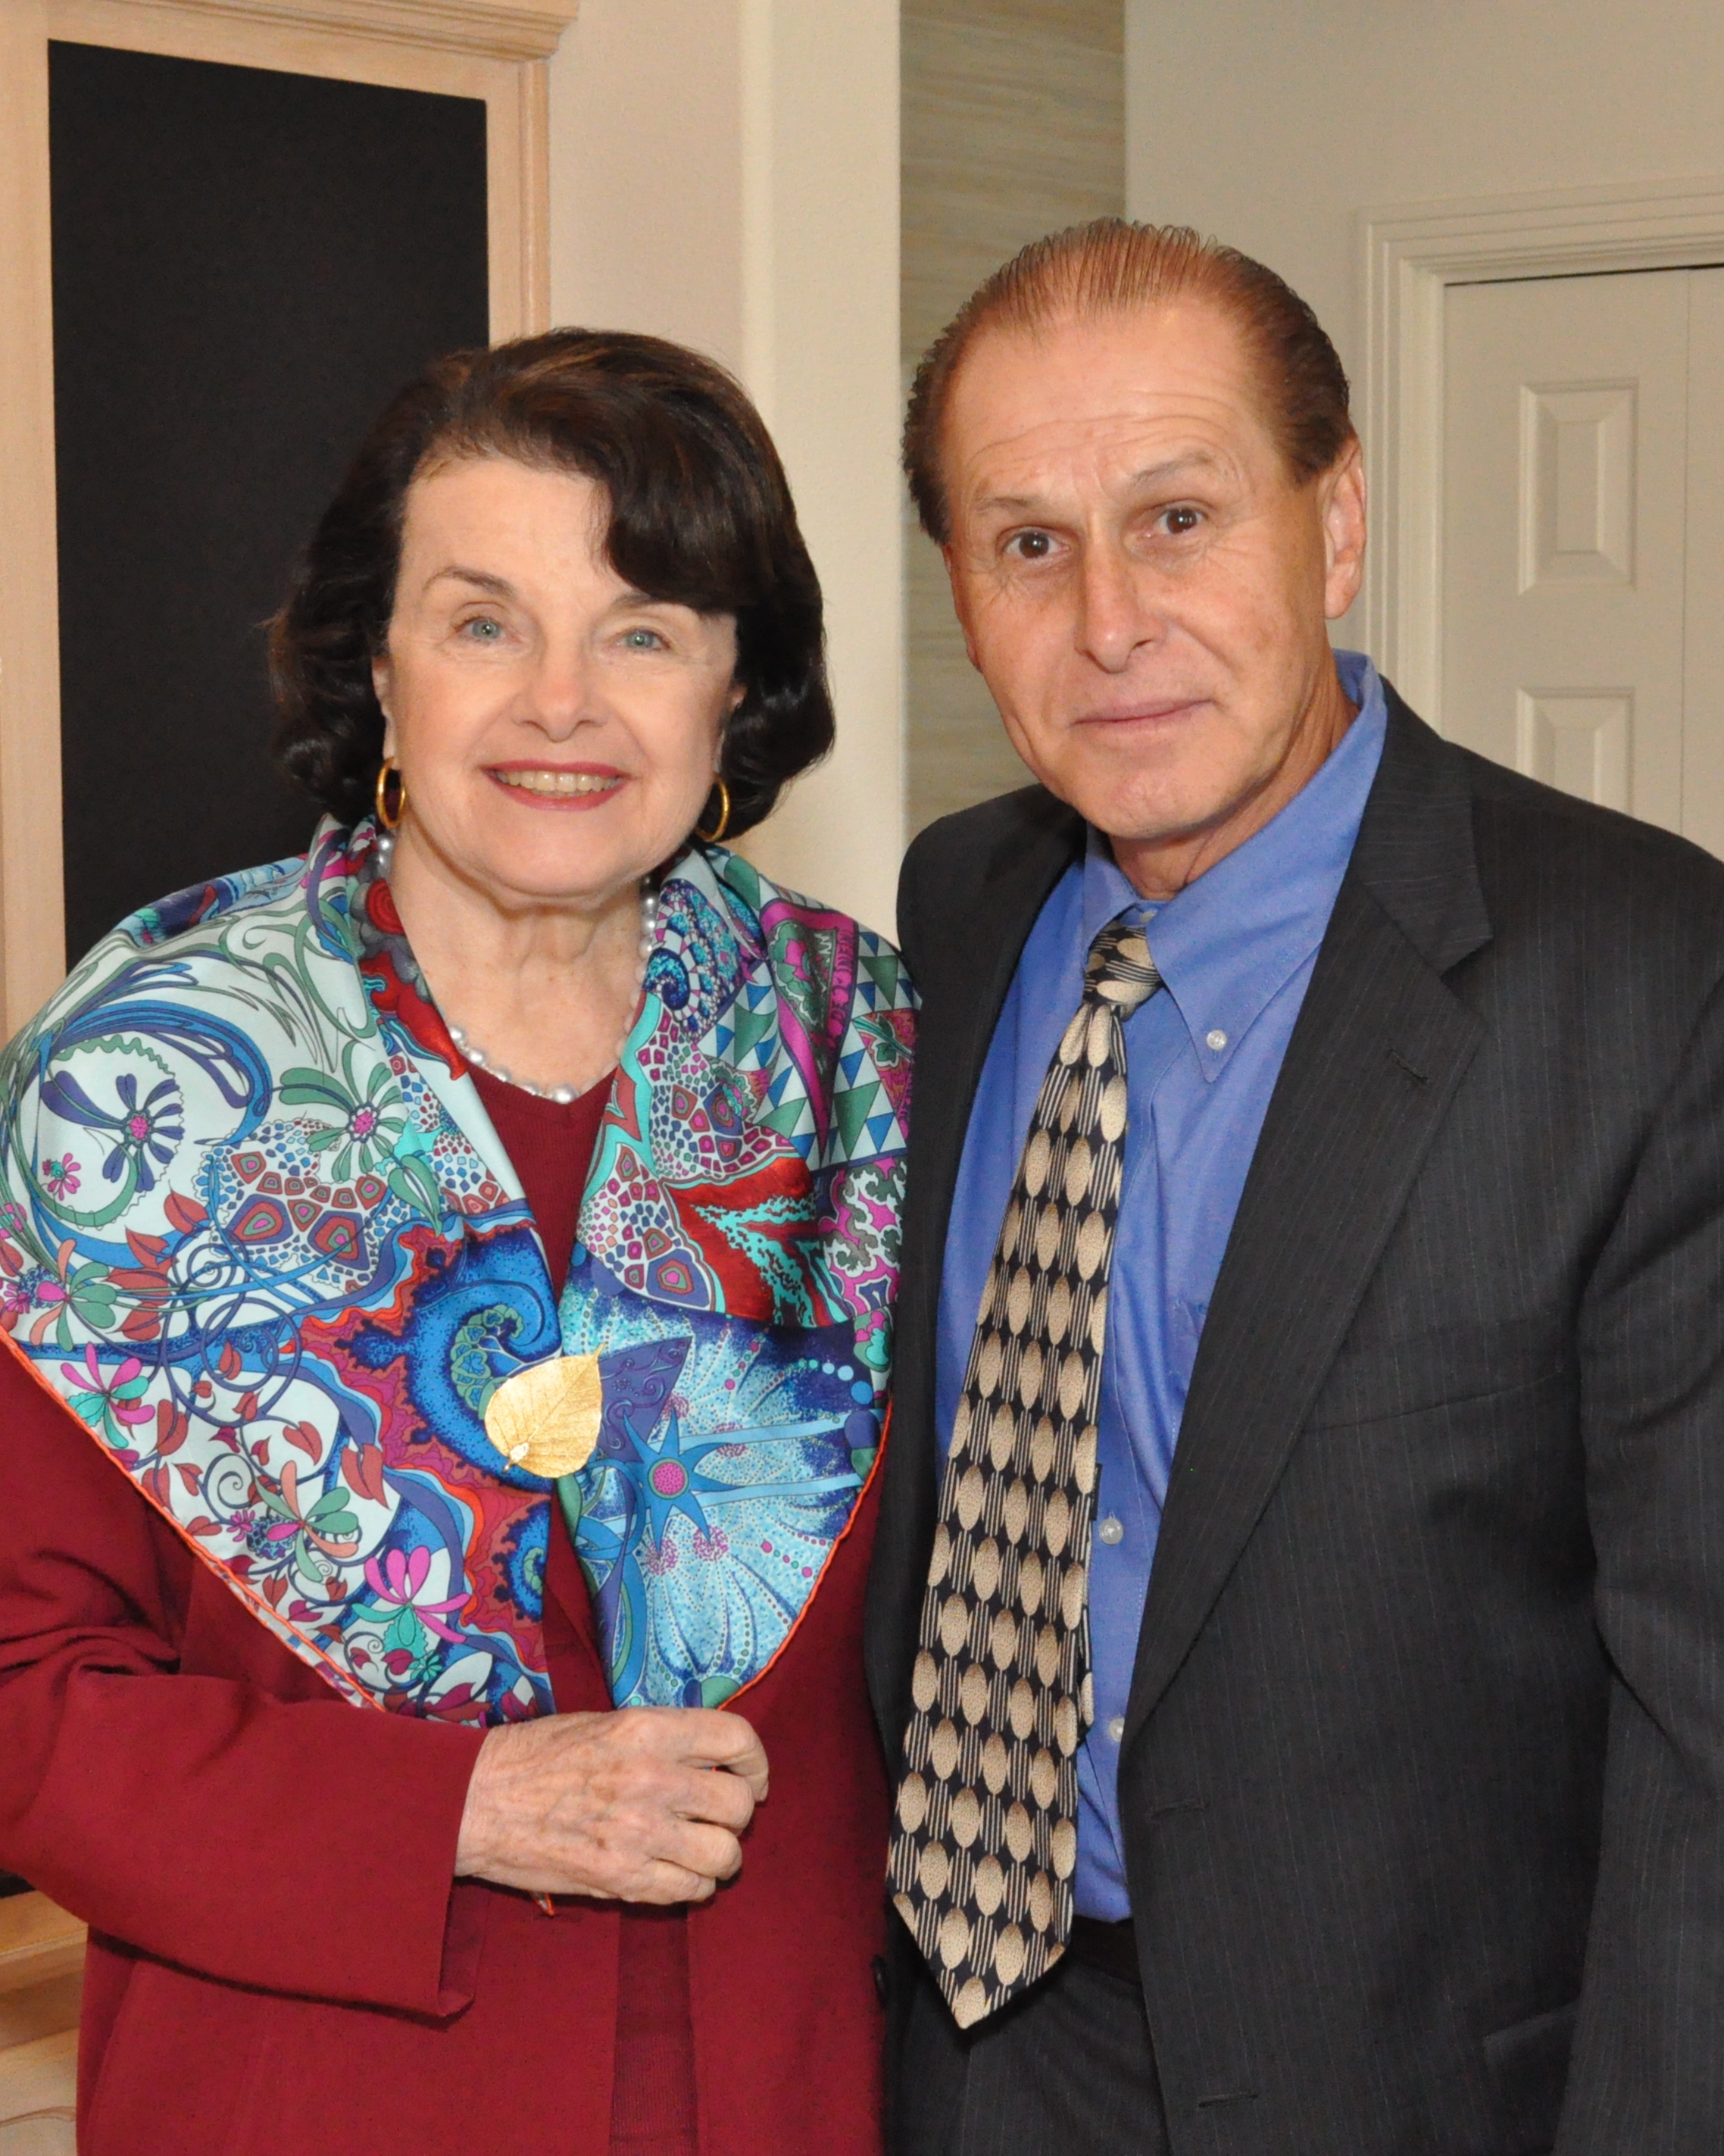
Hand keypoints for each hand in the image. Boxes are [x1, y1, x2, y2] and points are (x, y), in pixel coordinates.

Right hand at [453, 1707, 768, 1902]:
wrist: (478, 1801)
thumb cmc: (538, 1756)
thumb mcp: (605, 1723)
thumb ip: (662, 1739)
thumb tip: (711, 1758)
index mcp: (648, 1730)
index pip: (737, 1740)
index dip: (755, 1762)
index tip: (750, 1777)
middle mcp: (652, 1779)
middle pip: (738, 1804)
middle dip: (737, 1813)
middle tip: (717, 1816)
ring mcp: (639, 1833)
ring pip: (724, 1854)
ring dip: (719, 1854)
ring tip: (701, 1849)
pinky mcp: (621, 1880)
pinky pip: (689, 1890)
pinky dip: (692, 1885)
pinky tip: (675, 1872)